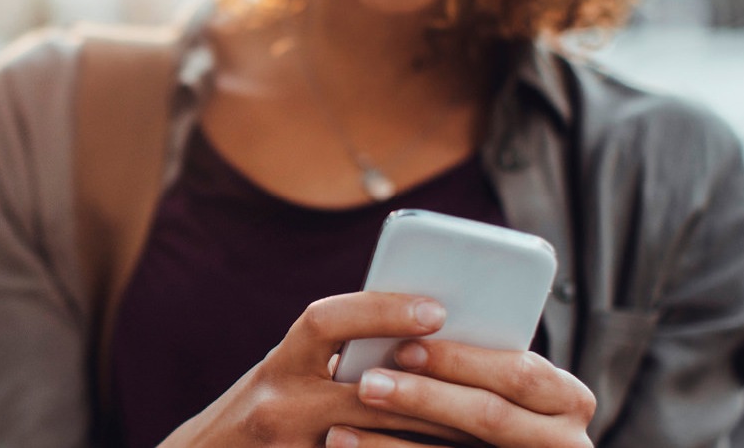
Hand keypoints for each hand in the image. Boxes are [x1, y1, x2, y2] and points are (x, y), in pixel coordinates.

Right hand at [159, 292, 476, 446]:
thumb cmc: (259, 415)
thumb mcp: (283, 376)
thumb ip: (330, 359)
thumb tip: (413, 335)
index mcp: (277, 366)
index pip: (324, 322)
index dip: (380, 311)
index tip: (435, 309)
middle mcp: (278, 406)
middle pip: (370, 394)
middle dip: (431, 388)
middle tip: (485, 383)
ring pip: (377, 442)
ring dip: (431, 435)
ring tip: (478, 428)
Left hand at [328, 339, 595, 447]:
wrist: (498, 444)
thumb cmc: (497, 404)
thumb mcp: (503, 382)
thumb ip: (477, 361)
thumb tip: (408, 321)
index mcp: (567, 399)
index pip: (518, 374)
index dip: (461, 360)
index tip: (405, 347)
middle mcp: (564, 441)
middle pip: (489, 415)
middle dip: (424, 397)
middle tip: (367, 383)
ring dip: (392, 443)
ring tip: (338, 430)